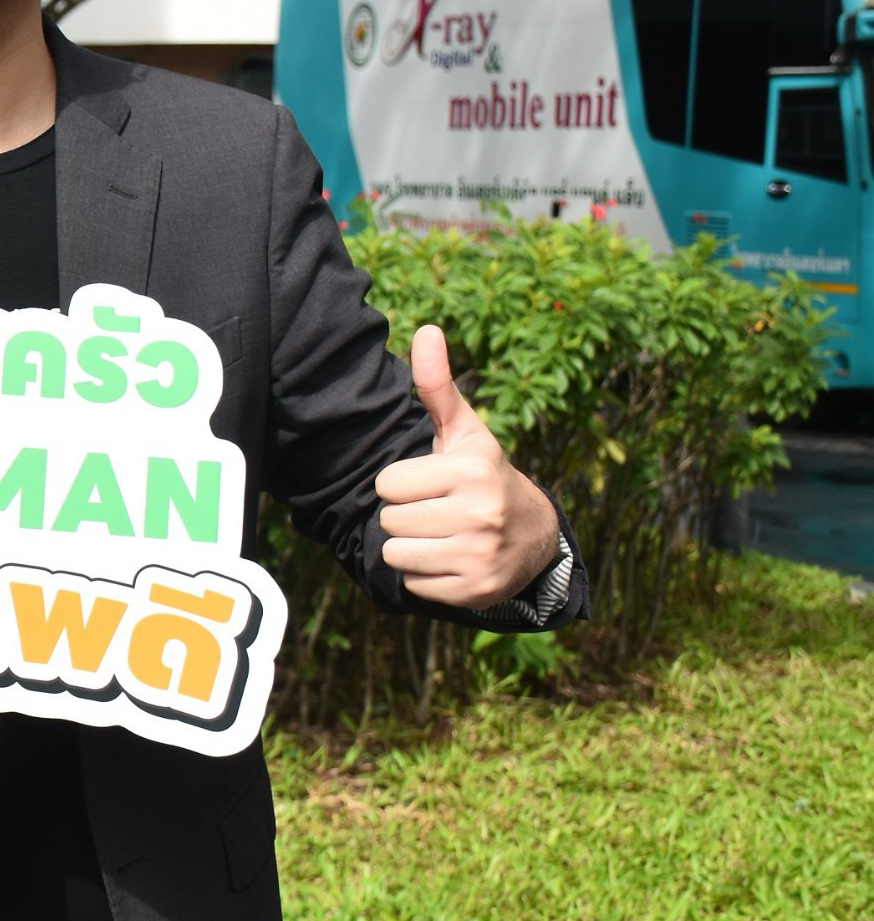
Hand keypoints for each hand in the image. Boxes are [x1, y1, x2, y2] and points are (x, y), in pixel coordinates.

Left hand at [376, 324, 561, 608]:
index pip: (388, 484)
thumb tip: (426, 329)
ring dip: (410, 547)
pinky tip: (451, 559)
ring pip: (396, 554)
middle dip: (404, 515)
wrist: (531, 536)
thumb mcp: (463, 432)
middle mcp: (480, 514)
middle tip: (435, 510)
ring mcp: (480, 555)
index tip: (429, 483)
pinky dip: (425, 576)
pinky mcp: (475, 590)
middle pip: (389, 520)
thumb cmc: (480, 476)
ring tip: (441, 534)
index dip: (401, 484)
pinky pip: (414, 584)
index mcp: (472, 472)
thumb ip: (437, 385)